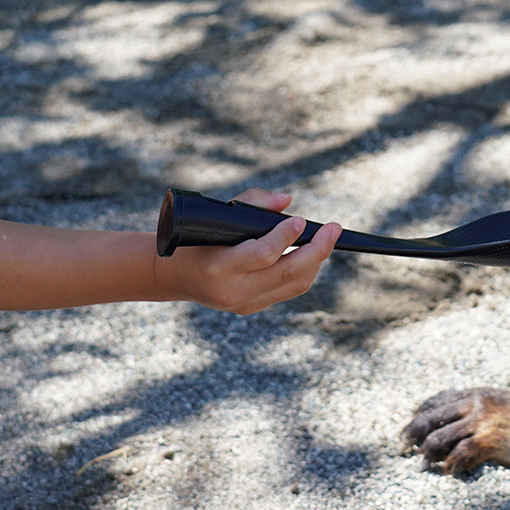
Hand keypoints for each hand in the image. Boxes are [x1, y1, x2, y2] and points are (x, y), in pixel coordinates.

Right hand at [157, 189, 341, 314]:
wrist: (175, 275)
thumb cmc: (197, 236)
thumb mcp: (216, 214)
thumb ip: (252, 202)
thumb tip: (287, 201)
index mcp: (219, 267)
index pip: (261, 254)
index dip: (284, 237)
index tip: (301, 220)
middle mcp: (233, 290)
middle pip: (288, 272)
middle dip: (317, 250)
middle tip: (334, 229)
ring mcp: (245, 303)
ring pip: (294, 284)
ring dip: (315, 261)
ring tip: (326, 240)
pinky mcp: (252, 308)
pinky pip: (288, 290)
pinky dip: (303, 271)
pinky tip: (311, 255)